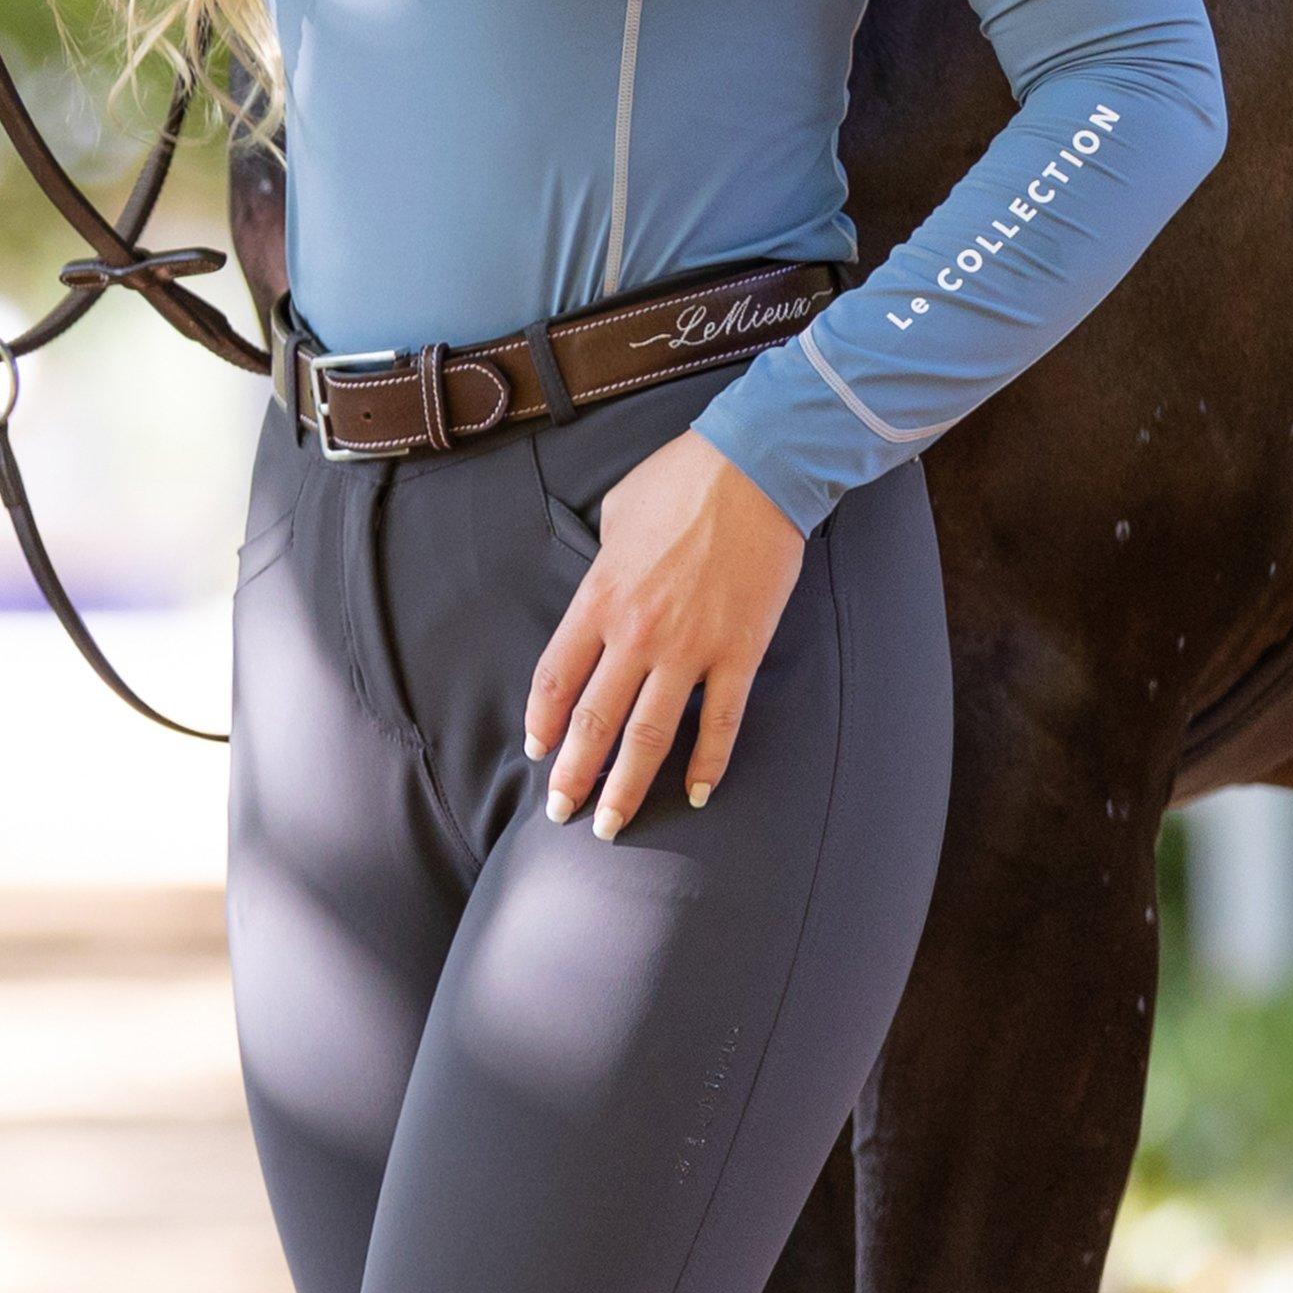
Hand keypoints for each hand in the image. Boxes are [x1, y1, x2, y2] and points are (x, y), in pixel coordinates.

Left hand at [522, 425, 805, 836]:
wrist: (755, 466)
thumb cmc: (683, 478)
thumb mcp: (617, 512)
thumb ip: (603, 557)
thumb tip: (604, 583)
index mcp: (600, 596)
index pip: (556, 676)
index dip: (543, 722)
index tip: (537, 753)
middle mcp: (637, 632)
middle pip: (595, 720)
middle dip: (575, 774)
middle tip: (562, 813)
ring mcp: (689, 648)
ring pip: (649, 735)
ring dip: (627, 786)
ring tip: (611, 825)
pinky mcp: (739, 653)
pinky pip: (721, 722)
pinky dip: (708, 764)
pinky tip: (696, 794)